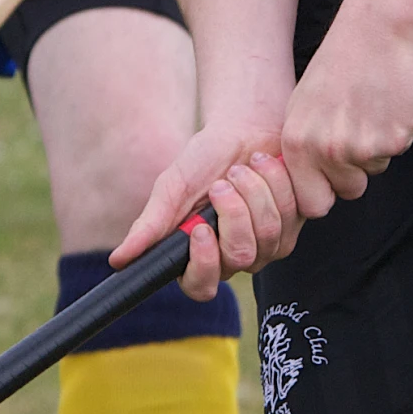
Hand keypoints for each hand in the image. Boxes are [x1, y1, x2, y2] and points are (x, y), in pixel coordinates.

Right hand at [109, 121, 300, 301]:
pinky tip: (264, 165)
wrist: (244, 127)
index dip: (203, 263)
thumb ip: (150, 223)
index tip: (199, 227)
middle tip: (222, 182)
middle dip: (232, 212)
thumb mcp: (172, 186)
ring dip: (253, 190)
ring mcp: (267, 245)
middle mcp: (234, 256)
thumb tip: (118, 260)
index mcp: (199, 254)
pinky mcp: (294, 225)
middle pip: (239, 256)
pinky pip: (291, 214)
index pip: (200, 286)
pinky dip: (274, 180)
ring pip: (268, 234)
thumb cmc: (204, 159)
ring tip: (241, 168)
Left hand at [280, 3, 412, 217]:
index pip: (311, 204)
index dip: (324, 193)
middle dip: (354, 174)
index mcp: (297, 143)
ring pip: (374, 170)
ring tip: (367, 108)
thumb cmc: (335, 67)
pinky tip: (385, 103)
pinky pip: (397, 151)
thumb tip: (302, 188)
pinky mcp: (395, 138)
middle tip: (354, 134)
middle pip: (349, 191)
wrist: (372, 32)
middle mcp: (327, 150)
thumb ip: (301, 150)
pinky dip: (395, 133)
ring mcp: (362, 146)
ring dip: (375, 148)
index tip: (330, 177)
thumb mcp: (300, 108)